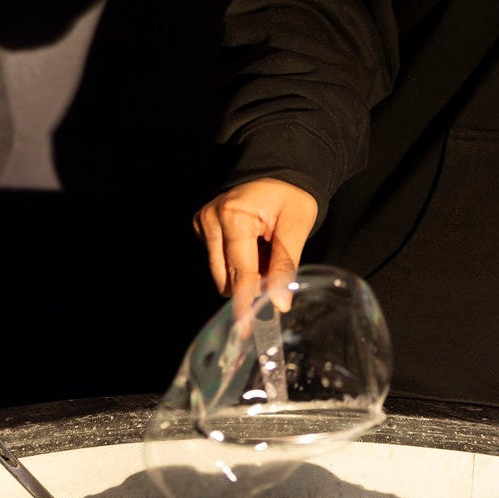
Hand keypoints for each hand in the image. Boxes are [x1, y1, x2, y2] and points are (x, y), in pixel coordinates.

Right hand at [194, 178, 317, 311]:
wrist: (278, 169)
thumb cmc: (291, 194)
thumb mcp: (297, 224)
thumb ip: (286, 264)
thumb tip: (279, 304)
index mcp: (233, 215)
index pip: (240, 270)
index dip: (246, 300)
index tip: (246, 328)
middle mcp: (210, 219)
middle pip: (227, 277)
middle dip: (251, 283)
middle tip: (275, 268)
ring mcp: (202, 223)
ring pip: (221, 273)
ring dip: (245, 274)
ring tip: (266, 251)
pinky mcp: (201, 227)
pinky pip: (219, 261)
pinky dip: (238, 262)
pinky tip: (254, 244)